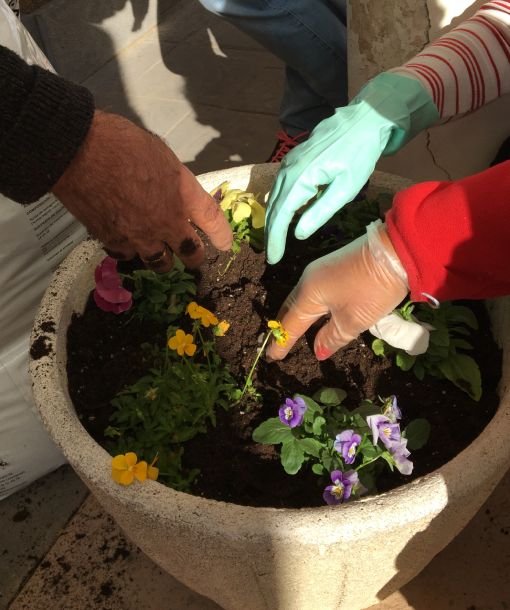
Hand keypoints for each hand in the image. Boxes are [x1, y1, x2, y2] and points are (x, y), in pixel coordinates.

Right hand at [52, 110, 231, 271]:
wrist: (79, 152)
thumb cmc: (121, 143)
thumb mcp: (161, 155)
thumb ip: (175, 182)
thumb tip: (177, 193)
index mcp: (182, 195)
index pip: (212, 220)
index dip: (222, 235)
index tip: (227, 245)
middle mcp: (166, 222)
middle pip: (190, 253)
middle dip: (193, 256)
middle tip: (192, 256)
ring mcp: (140, 236)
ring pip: (160, 263)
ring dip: (163, 260)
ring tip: (160, 256)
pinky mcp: (114, 241)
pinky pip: (129, 256)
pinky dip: (131, 252)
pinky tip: (128, 245)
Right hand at [265, 73, 437, 263]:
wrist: (363, 120)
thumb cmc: (359, 155)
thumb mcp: (345, 188)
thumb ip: (320, 212)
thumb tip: (297, 234)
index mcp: (300, 179)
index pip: (280, 217)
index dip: (276, 240)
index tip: (274, 260)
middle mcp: (287, 170)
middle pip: (273, 208)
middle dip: (271, 234)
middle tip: (272, 256)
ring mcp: (288, 162)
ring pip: (274, 197)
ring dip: (273, 220)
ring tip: (275, 240)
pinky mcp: (292, 159)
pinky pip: (280, 186)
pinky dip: (278, 204)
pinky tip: (283, 215)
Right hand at [266, 222, 408, 360]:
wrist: (395, 249)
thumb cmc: (372, 289)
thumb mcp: (353, 320)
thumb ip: (332, 338)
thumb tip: (317, 351)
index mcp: (308, 294)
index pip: (290, 324)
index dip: (282, 342)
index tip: (272, 357)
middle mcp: (308, 280)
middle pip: (290, 309)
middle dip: (283, 327)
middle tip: (276, 345)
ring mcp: (319, 270)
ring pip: (300, 299)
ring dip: (294, 316)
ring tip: (290, 333)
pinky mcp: (331, 267)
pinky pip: (310, 292)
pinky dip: (306, 307)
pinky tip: (311, 315)